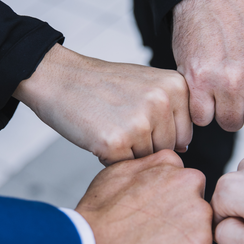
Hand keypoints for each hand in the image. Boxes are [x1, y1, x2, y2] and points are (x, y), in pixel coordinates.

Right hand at [14, 44, 192, 164]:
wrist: (59, 77)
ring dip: (127, 152)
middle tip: (119, 119)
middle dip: (144, 144)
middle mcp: (163, 101)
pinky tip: (98, 134)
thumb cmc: (103, 84)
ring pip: (146, 160)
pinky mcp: (116, 141)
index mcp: (176, 86)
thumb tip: (184, 149)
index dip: (159, 133)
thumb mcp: (149, 84)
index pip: (184, 135)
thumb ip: (173, 111)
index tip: (137, 115)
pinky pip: (123, 166)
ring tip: (109, 124)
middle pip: (167, 149)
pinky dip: (109, 157)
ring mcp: (140, 122)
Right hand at [74, 150, 211, 243]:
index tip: (152, 220)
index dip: (169, 207)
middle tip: (150, 240)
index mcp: (172, 165)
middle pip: (196, 211)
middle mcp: (190, 185)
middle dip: (180, 226)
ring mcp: (199, 216)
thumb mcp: (118, 174)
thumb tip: (159, 173)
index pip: (186, 187)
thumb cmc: (95, 222)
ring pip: (200, 238)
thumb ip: (148, 169)